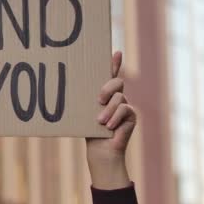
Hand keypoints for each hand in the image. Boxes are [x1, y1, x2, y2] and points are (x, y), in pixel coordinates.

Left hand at [85, 51, 136, 189]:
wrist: (100, 152)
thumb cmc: (89, 132)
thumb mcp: (86, 112)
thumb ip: (86, 100)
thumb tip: (72, 86)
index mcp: (104, 95)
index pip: (111, 75)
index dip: (114, 63)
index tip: (116, 51)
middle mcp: (117, 98)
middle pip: (116, 82)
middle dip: (108, 88)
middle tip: (98, 100)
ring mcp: (126, 106)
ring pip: (120, 97)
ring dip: (108, 110)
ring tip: (101, 122)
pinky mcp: (131, 116)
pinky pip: (125, 109)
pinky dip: (115, 118)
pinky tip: (109, 127)